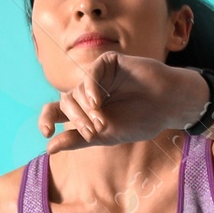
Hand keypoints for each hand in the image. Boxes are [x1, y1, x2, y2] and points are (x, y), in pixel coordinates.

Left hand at [40, 53, 208, 150]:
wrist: (167, 105)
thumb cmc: (140, 121)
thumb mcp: (105, 136)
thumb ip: (77, 140)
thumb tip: (49, 149)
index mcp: (85, 110)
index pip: (56, 111)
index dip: (46, 119)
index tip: (46, 132)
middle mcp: (88, 92)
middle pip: (66, 102)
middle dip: (75, 119)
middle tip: (92, 131)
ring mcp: (97, 77)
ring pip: (76, 90)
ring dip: (85, 108)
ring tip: (103, 121)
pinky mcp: (108, 63)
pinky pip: (90, 74)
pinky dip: (91, 89)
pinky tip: (98, 102)